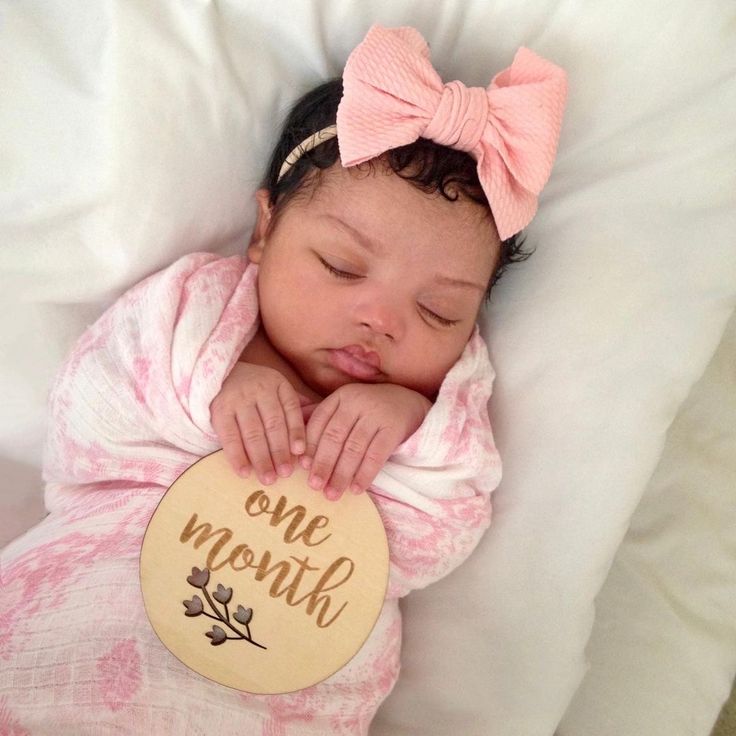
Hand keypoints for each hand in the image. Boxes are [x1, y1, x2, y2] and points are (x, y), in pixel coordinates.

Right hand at [210, 362, 305, 483]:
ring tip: (268, 478)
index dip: (296, 431)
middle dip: (280, 451)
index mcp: (279, 385)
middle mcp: (260, 389)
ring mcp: (238, 400)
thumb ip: (295, 408)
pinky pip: (229, 436)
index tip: (300, 453)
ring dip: (261, 458)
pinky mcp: (220, 411)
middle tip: (285, 473)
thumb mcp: (278, 389)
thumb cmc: (258, 389)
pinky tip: (244, 472)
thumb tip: (318, 431)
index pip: (291, 409)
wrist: (222, 375)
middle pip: (273, 424)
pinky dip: (237, 456)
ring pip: (253, 433)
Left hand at [301, 383, 431, 499]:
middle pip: (335, 436)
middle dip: (323, 464)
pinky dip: (365, 474)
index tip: (302, 466)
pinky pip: (376, 455)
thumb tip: (298, 453)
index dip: (310, 445)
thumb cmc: (369, 411)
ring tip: (332, 494)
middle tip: (314, 486)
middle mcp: (357, 402)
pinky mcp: (394, 428)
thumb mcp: (347, 408)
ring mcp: (376, 414)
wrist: (409, 402)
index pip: (320, 422)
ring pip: (354, 448)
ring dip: (342, 474)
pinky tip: (356, 489)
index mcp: (340, 397)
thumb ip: (325, 423)